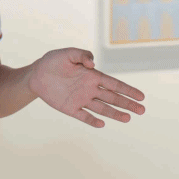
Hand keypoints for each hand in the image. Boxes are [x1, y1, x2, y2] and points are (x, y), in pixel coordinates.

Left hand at [28, 48, 145, 127]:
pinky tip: (102, 124)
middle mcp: (90, 89)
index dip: (128, 90)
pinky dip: (92, 120)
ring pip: (102, 109)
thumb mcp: (67, 53)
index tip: (141, 96)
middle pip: (113, 98)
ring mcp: (81, 100)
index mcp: (93, 76)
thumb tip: (92, 64)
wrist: (36, 75)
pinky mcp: (70, 108)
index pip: (114, 84)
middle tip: (142, 110)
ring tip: (128, 119)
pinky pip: (84, 116)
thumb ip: (81, 55)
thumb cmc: (53, 61)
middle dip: (127, 104)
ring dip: (115, 113)